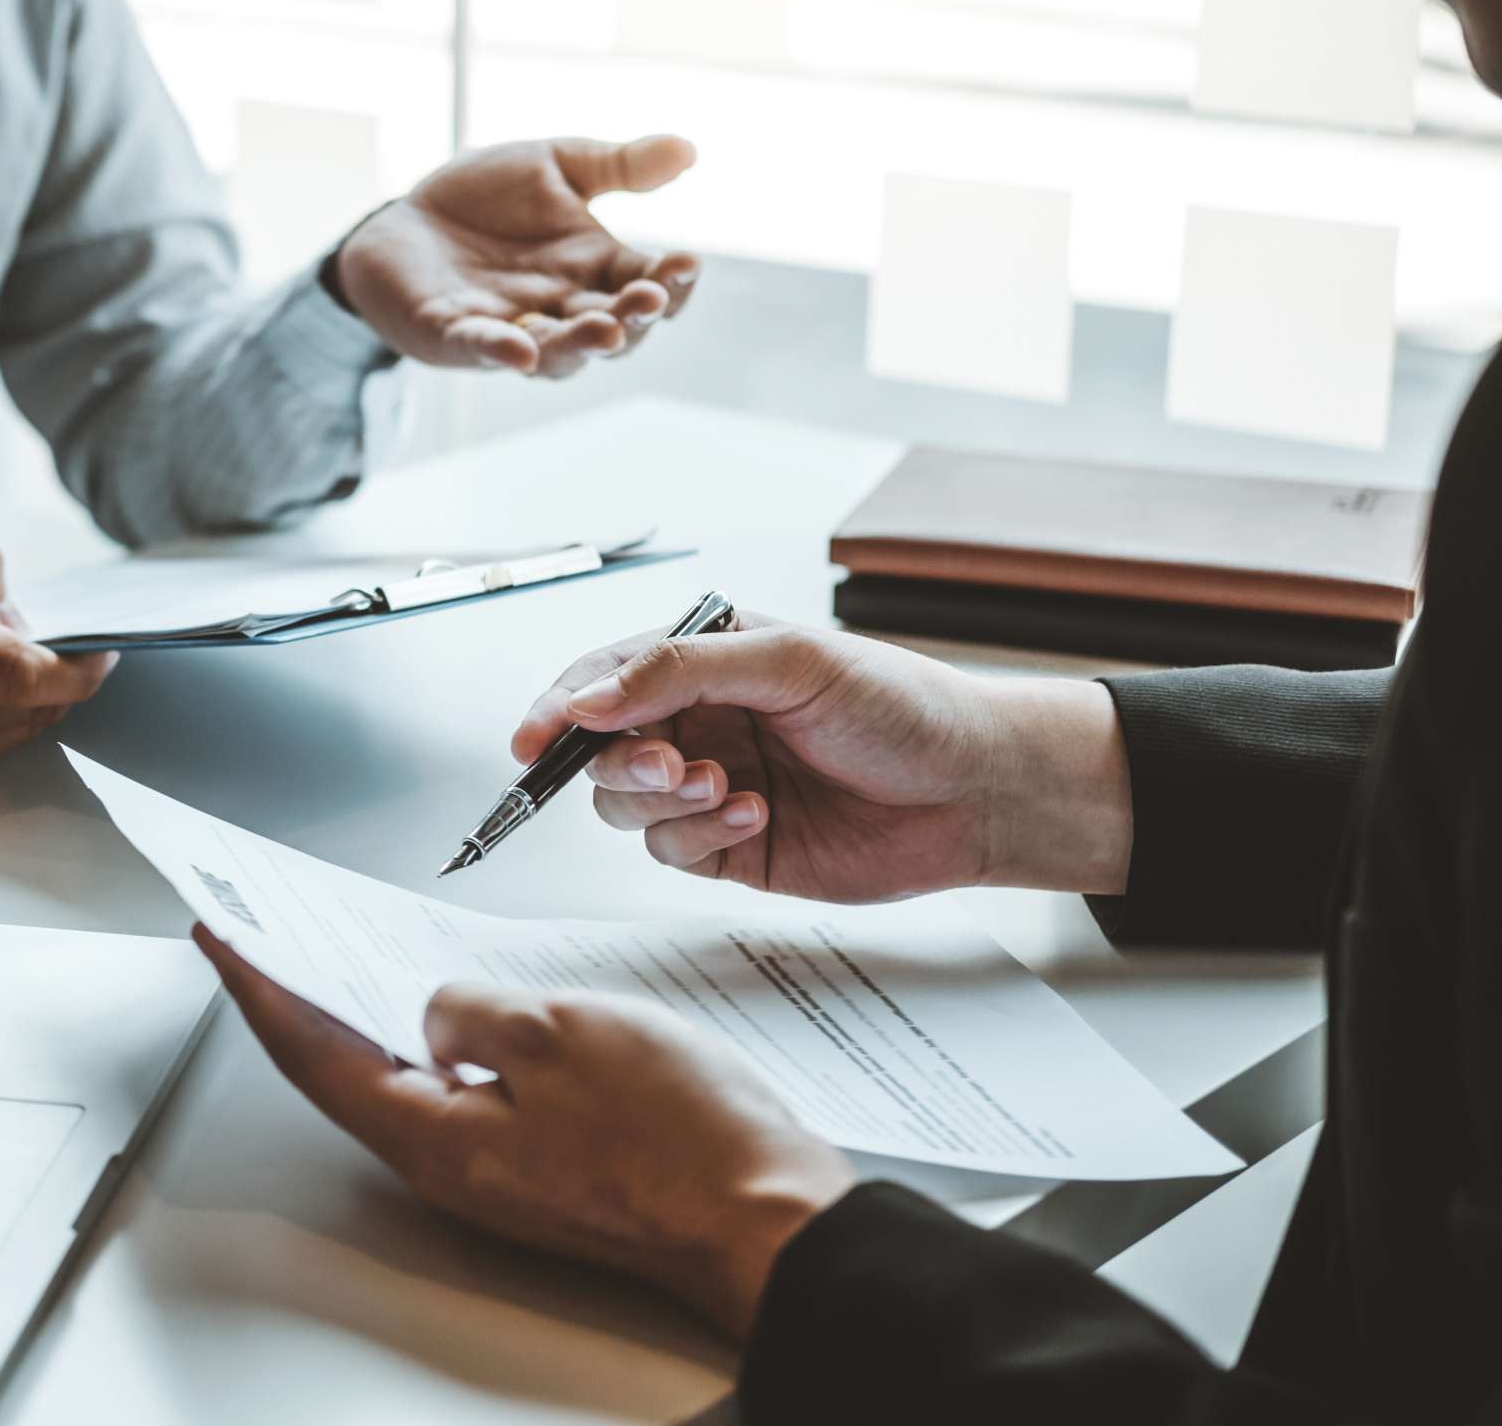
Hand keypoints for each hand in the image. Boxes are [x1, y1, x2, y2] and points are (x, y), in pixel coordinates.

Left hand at [200, 927, 853, 1340]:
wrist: (773, 1222)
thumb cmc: (681, 1139)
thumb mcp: (558, 1033)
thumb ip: (472, 1010)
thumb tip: (438, 1007)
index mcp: (432, 1136)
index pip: (310, 1050)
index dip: (258, 984)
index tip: (217, 934)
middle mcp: (452, 1164)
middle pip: (348, 1067)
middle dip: (303, 992)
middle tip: (267, 933)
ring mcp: (501, 1171)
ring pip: (410, 1080)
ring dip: (372, 1010)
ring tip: (345, 949)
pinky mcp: (550, 1166)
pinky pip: (471, 1091)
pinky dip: (444, 1037)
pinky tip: (458, 1002)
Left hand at [334, 135, 702, 377]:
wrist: (405, 217)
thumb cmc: (486, 199)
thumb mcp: (556, 167)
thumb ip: (617, 166)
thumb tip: (688, 151)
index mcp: (593, 269)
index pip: (646, 284)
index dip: (671, 281)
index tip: (686, 262)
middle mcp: (560, 308)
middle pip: (613, 331)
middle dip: (634, 319)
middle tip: (650, 300)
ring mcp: (510, 326)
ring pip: (556, 353)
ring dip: (581, 345)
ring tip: (605, 330)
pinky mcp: (455, 335)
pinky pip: (482, 348)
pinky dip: (503, 350)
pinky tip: (521, 349)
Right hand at [513, 618, 1133, 903]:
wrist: (979, 789)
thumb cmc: (903, 706)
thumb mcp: (788, 662)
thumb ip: (678, 671)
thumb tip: (592, 697)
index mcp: (703, 661)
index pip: (602, 680)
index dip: (559, 708)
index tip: (534, 739)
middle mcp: (698, 723)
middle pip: (602, 751)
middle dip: (619, 764)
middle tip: (667, 767)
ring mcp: (712, 787)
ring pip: (628, 808)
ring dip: (662, 803)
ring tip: (723, 789)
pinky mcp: (735, 849)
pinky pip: (675, 852)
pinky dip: (701, 836)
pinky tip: (755, 815)